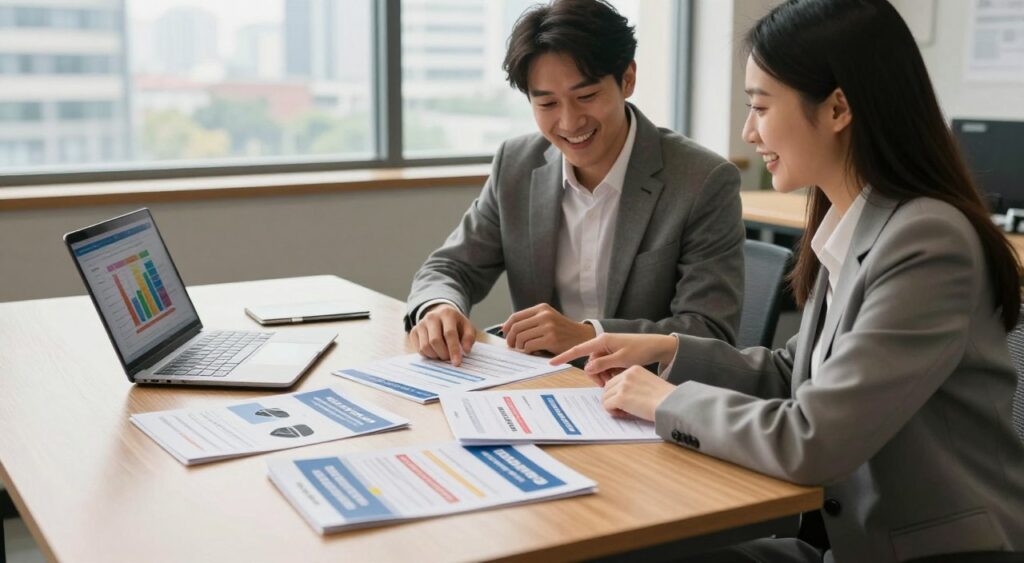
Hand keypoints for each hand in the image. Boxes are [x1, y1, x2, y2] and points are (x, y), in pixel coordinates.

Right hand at [409, 303, 476, 365]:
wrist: (441, 315)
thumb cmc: (456, 324)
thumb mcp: (467, 327)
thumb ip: (469, 338)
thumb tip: (465, 351)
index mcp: (447, 313)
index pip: (449, 333)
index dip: (453, 349)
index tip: (457, 362)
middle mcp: (431, 317)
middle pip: (435, 341)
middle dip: (443, 354)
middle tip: (449, 358)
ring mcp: (421, 324)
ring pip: (425, 346)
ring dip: (435, 356)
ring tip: (443, 354)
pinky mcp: (414, 331)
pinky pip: (418, 349)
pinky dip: (428, 355)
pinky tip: (435, 352)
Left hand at [501, 303, 594, 354]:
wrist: (581, 336)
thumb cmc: (560, 329)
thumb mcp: (547, 318)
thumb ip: (529, 320)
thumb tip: (505, 327)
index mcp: (542, 308)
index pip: (516, 316)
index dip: (507, 327)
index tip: (505, 334)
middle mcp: (544, 316)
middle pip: (516, 327)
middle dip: (510, 338)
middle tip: (511, 345)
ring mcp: (548, 327)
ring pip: (521, 338)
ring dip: (519, 346)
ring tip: (523, 348)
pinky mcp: (551, 340)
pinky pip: (529, 346)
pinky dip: (527, 351)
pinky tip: (531, 351)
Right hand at [549, 333, 677, 386]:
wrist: (657, 346)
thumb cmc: (640, 350)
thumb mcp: (621, 359)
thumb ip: (603, 364)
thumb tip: (587, 368)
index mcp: (602, 341)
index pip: (578, 349)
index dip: (564, 356)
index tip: (552, 362)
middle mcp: (602, 343)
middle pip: (590, 363)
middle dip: (596, 374)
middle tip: (609, 382)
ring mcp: (608, 348)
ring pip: (598, 366)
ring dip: (605, 375)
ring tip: (618, 376)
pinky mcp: (613, 353)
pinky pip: (605, 365)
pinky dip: (610, 372)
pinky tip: (620, 373)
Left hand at [601, 365, 676, 420]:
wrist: (671, 403)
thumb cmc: (665, 398)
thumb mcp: (649, 383)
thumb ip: (635, 385)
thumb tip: (622, 395)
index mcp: (634, 369)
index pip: (616, 380)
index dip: (618, 392)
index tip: (628, 401)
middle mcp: (627, 375)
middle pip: (608, 388)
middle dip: (613, 399)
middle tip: (624, 408)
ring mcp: (623, 385)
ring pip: (605, 397)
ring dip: (613, 406)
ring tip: (626, 412)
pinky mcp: (621, 397)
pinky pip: (607, 405)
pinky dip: (613, 412)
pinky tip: (624, 414)